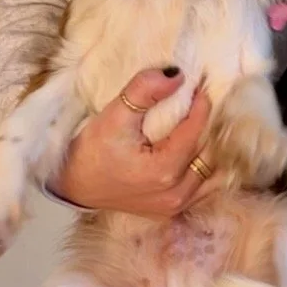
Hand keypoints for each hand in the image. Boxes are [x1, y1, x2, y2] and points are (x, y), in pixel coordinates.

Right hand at [52, 71, 213, 216]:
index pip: (195, 132)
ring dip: (210, 150)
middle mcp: (175, 194)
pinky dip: (205, 170)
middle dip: (208, 127)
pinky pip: (203, 190)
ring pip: (211, 174)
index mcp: (163, 171)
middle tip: (202, 104)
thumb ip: (143, 91)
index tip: (200, 87)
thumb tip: (176, 75)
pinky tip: (198, 152)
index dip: (201, 106)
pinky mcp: (171, 211)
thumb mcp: (113, 116)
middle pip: (209, 154)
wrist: (74, 185)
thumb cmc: (91, 152)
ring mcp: (175, 206)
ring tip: (201, 128)